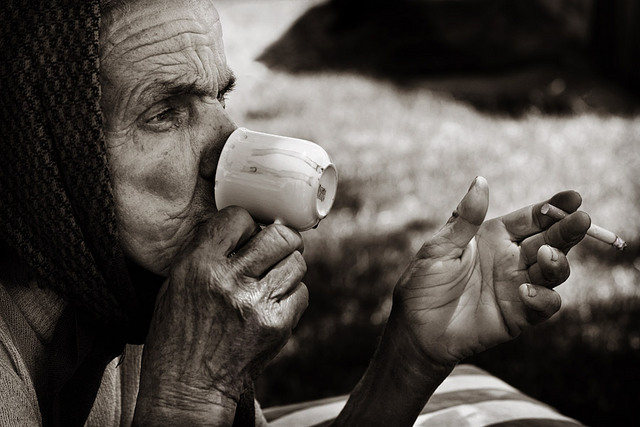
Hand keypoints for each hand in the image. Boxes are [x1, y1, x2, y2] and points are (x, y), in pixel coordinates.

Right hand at [135, 206, 307, 422]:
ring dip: (288, 268)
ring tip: (271, 281)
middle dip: (280, 241)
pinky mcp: (276, 325)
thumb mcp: (176, 283)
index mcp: (197, 264)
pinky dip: (292, 296)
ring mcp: (256, 303)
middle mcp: (228, 279)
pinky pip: (302, 293)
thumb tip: (247, 226)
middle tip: (273, 252)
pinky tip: (273, 306)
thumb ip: (208, 251)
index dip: (247, 225)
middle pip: (280, 236)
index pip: (239, 217)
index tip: (248, 236)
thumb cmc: (178, 334)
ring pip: (297, 262)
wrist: (188, 387)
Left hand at [391, 177, 589, 366]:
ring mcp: (519, 286)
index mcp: (495, 236)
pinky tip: (527, 291)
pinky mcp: (520, 315)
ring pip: (554, 271)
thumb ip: (465, 219)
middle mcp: (512, 258)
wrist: (417, 329)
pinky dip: (543, 298)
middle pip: (550, 240)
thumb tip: (480, 180)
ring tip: (546, 254)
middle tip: (581, 220)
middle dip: (567, 230)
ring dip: (558, 262)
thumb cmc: (424, 283)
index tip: (573, 198)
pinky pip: (544, 305)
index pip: (532, 218)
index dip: (553, 207)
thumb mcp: (439, 247)